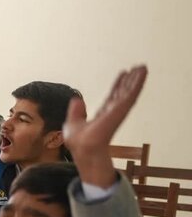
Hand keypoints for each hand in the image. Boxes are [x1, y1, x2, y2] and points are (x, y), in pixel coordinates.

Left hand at [62, 64, 146, 186]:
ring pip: (130, 91)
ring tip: (143, 67)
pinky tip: (142, 74)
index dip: (118, 85)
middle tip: (138, 67)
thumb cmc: (79, 142)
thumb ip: (76, 112)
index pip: (113, 96)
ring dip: (137, 79)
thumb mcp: (73, 123)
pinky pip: (131, 94)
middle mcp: (113, 111)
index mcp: (104, 114)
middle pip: (124, 92)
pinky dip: (137, 83)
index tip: (123, 74)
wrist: (84, 149)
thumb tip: (77, 100)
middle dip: (131, 80)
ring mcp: (118, 110)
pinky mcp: (121, 109)